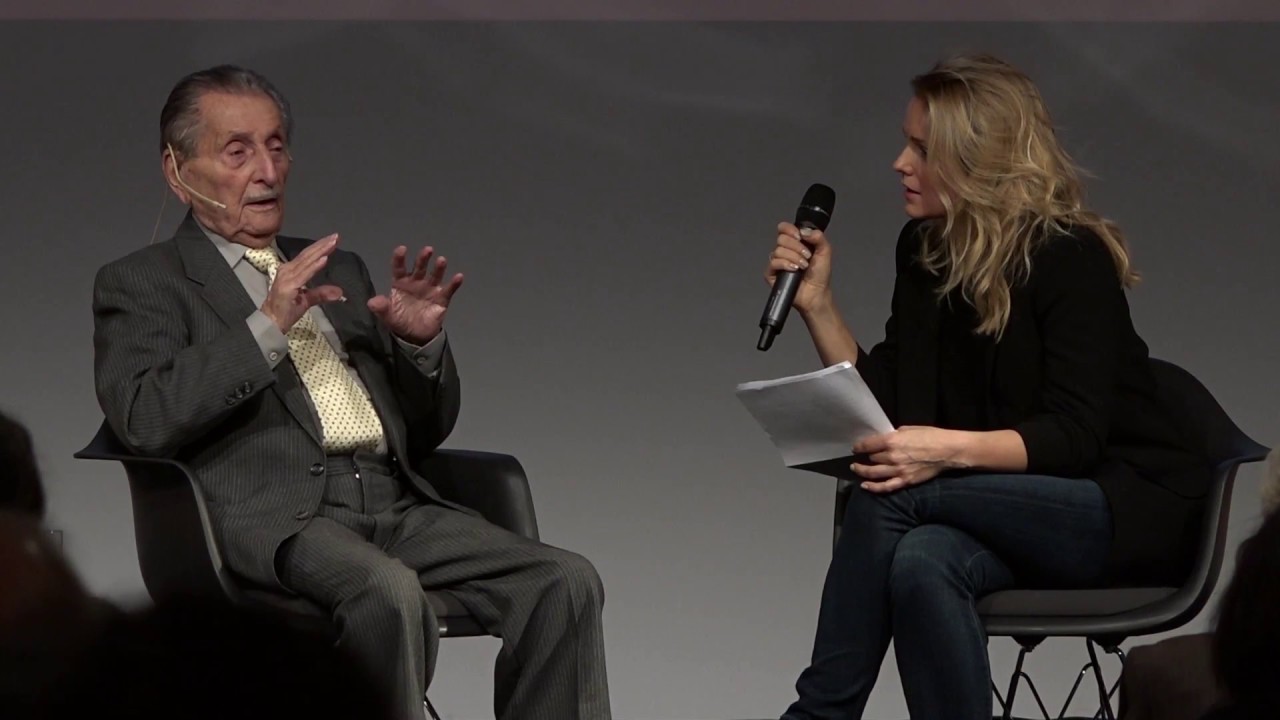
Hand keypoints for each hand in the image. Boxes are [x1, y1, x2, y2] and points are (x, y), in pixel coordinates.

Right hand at [261, 234, 344, 332]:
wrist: (271, 323)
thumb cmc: (285, 311)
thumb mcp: (306, 300)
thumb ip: (320, 294)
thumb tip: (339, 292)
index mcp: (291, 271)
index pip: (307, 256)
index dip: (320, 247)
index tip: (333, 240)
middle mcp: (287, 270)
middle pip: (307, 255)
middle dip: (322, 244)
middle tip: (336, 236)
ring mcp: (286, 277)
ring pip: (306, 261)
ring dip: (320, 251)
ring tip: (333, 243)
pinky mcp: (288, 286)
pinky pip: (304, 274)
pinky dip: (314, 266)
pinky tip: (324, 259)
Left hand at [368, 245, 463, 344]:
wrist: (415, 335)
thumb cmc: (400, 320)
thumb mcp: (387, 316)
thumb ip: (380, 308)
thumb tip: (372, 302)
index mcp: (401, 283)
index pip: (399, 268)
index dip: (400, 258)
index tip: (402, 249)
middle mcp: (416, 282)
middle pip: (419, 267)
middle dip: (423, 258)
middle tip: (428, 250)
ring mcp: (430, 289)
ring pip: (435, 275)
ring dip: (439, 268)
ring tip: (442, 260)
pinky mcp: (441, 298)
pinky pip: (448, 289)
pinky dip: (454, 283)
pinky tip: (459, 276)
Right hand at [764, 221, 834, 313]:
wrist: (817, 293)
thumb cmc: (820, 275)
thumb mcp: (825, 251)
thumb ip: (818, 237)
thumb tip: (804, 230)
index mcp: (795, 242)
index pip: (784, 228)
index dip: (790, 229)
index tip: (800, 237)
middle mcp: (784, 250)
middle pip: (781, 238)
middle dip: (797, 247)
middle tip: (807, 256)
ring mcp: (777, 262)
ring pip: (778, 250)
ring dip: (794, 257)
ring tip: (803, 266)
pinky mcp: (772, 273)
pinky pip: (773, 263)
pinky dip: (785, 264)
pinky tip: (794, 270)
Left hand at [851, 426, 968, 493]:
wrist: (948, 451)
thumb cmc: (931, 436)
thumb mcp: (910, 429)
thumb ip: (894, 435)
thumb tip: (885, 440)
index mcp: (892, 440)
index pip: (868, 444)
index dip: (859, 446)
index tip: (856, 447)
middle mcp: (892, 456)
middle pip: (871, 458)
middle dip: (866, 457)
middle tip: (861, 457)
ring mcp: (898, 470)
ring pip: (873, 473)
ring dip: (862, 471)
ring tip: (856, 469)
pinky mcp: (905, 481)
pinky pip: (885, 486)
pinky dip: (873, 487)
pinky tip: (865, 485)